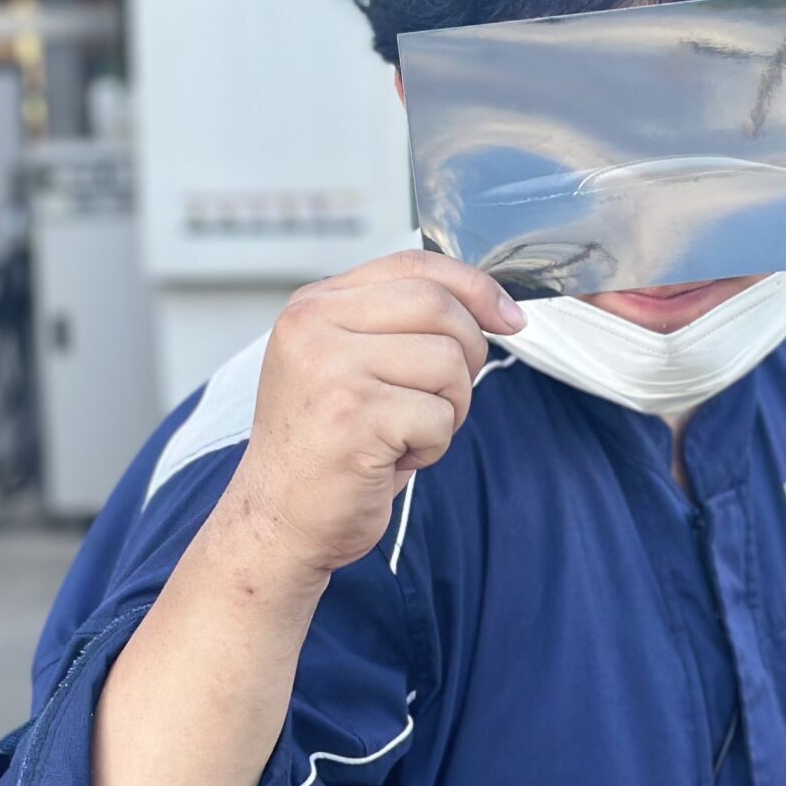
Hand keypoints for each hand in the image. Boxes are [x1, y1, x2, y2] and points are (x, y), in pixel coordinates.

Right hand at [225, 251, 523, 579]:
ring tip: (402, 434)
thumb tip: (488, 304)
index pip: (413, 265)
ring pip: (448, 362)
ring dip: (446, 409)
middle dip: (466, 356)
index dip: (473, 286)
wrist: (278, 519)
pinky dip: (431, 447)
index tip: (508, 316)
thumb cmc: (323, 449)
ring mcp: (330, 368)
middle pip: (439, 307)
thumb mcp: (348, 365)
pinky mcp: (354, 415)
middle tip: (441, 398)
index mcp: (313, 306)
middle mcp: (313, 326)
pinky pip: (440, 417)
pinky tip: (391, 459)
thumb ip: (395, 324)